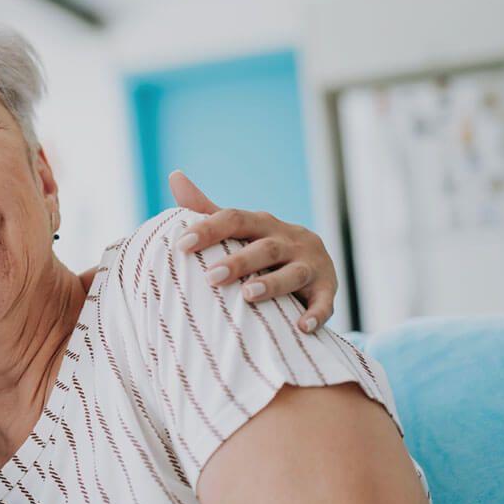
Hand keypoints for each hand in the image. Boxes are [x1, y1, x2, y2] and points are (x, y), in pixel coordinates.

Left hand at [168, 171, 335, 333]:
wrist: (314, 266)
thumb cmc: (264, 248)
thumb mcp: (240, 228)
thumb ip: (207, 208)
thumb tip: (175, 177)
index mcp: (263, 224)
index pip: (235, 219)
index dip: (209, 229)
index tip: (182, 244)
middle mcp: (290, 240)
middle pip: (265, 247)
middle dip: (239, 261)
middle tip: (210, 277)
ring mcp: (311, 263)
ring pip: (294, 273)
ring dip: (272, 284)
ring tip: (247, 296)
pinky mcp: (328, 288)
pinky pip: (325, 302)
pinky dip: (316, 313)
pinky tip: (302, 327)